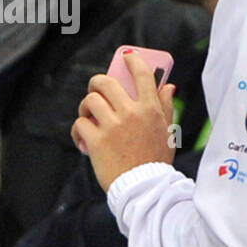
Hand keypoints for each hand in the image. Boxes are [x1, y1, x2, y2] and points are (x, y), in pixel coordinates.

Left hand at [72, 51, 176, 190]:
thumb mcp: (167, 133)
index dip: (132, 61)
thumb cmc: (156, 161)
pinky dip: (78, 130)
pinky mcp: (96, 140)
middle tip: (96, 90)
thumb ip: (165, 108)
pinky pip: (80, 123)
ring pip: (90, 100)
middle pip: (106, 82)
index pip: (141, 74)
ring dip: (86, 107)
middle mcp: (131, 113)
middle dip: (97, 83)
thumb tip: (168, 87)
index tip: (126, 57)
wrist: (144, 188)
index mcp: (150, 109)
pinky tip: (83, 139)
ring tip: (89, 118)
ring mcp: (112, 126)